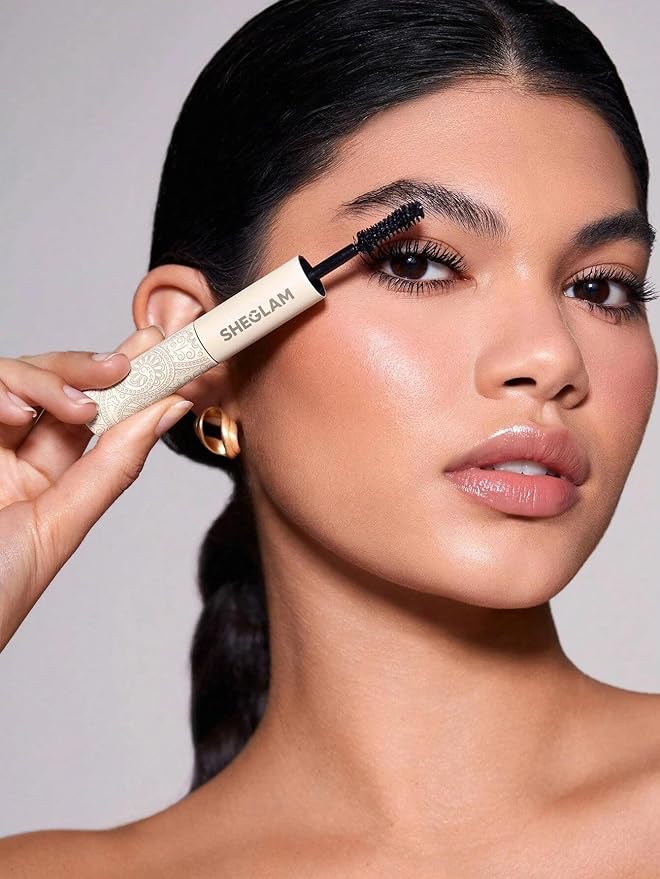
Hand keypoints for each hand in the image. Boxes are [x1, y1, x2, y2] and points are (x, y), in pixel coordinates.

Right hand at [0, 326, 193, 650]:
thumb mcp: (63, 524)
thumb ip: (113, 464)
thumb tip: (169, 410)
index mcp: (49, 480)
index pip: (92, 415)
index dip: (126, 379)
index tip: (157, 347)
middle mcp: (13, 455)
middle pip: (53, 386)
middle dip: (87, 368)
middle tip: (122, 364)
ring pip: (14, 377)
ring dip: (46, 380)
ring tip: (71, 407)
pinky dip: (0, 392)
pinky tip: (13, 415)